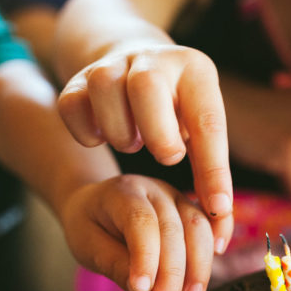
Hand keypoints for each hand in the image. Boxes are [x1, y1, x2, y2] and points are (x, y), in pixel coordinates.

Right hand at [57, 44, 232, 253]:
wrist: (135, 67)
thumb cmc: (176, 114)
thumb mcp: (200, 134)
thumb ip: (211, 178)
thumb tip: (219, 232)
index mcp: (194, 71)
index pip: (208, 121)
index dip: (214, 171)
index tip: (216, 208)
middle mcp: (152, 59)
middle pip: (146, 86)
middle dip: (158, 134)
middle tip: (165, 155)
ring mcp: (111, 65)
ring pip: (105, 90)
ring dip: (120, 132)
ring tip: (134, 142)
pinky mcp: (77, 80)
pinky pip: (71, 105)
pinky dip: (87, 133)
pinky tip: (103, 137)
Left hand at [59, 174, 213, 290]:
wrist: (95, 204)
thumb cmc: (90, 226)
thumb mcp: (87, 246)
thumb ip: (114, 265)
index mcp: (122, 193)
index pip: (140, 222)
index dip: (145, 258)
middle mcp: (154, 190)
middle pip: (173, 228)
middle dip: (172, 273)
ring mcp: (177, 197)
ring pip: (198, 227)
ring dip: (198, 267)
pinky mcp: (191, 210)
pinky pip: (211, 225)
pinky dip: (214, 246)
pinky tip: (210, 269)